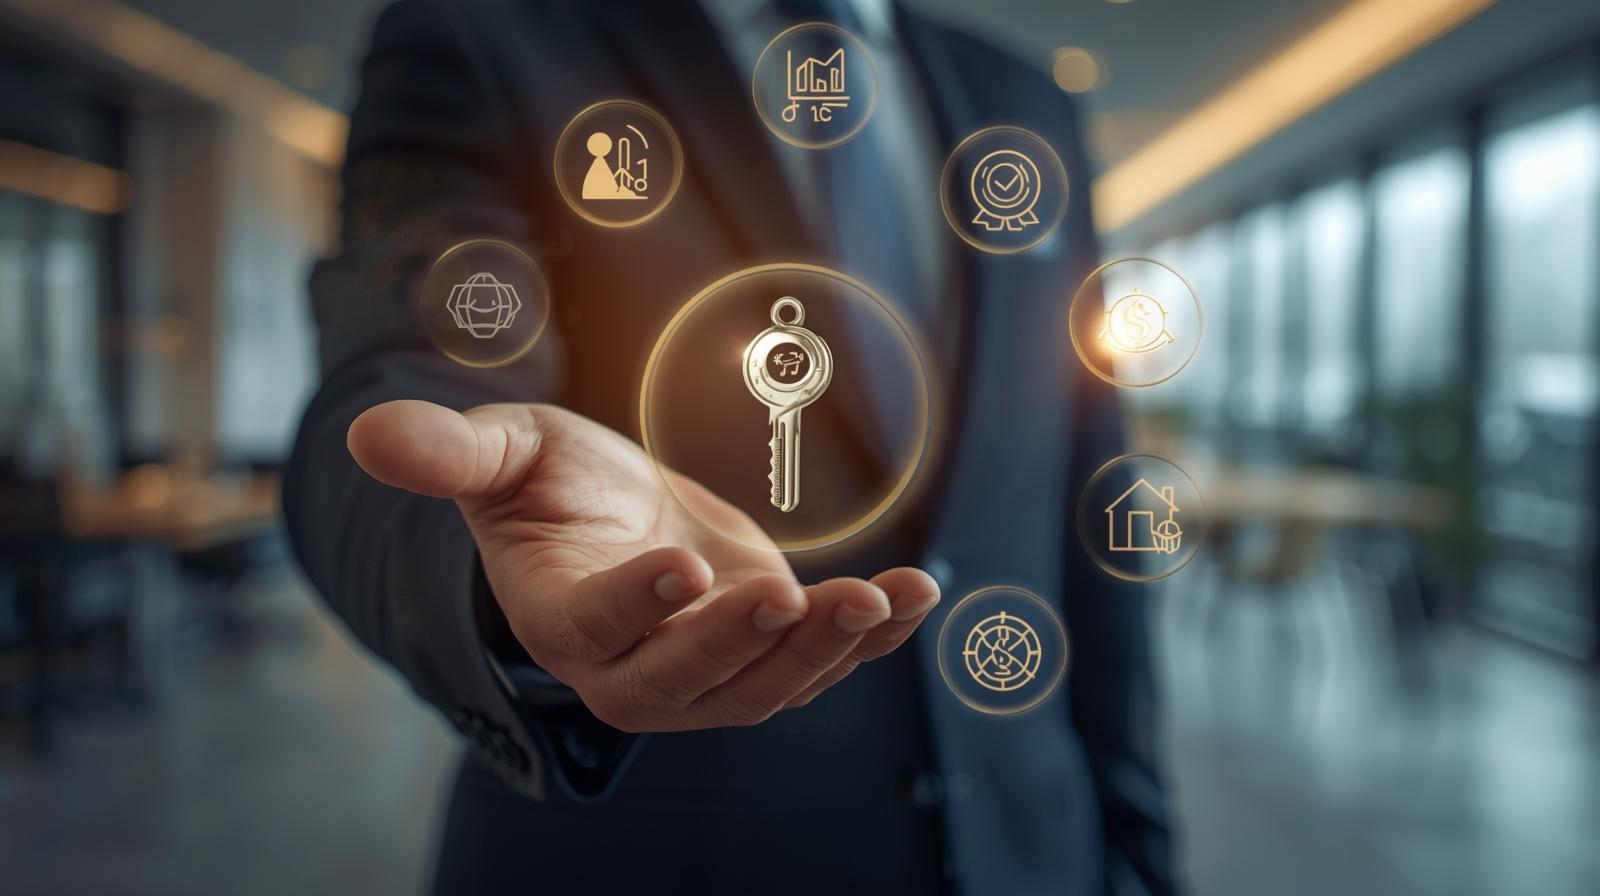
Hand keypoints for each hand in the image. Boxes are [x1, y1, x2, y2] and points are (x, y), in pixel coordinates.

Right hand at [347, 400, 939, 731]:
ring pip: (763, 686)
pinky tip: (920, 596)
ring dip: (825, 650)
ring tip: (883, 599)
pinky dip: (872, 636)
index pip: (596, 627)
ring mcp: (705, 670)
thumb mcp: (505, 452)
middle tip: (793, 599)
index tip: (680, 566)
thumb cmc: (550, 484)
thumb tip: (366, 432)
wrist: (613, 518)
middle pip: (686, 680)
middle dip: (741, 647)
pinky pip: (818, 660)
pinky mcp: (761, 653)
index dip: (636, 605)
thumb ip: (451, 454)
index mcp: (564, 615)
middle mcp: (633, 665)